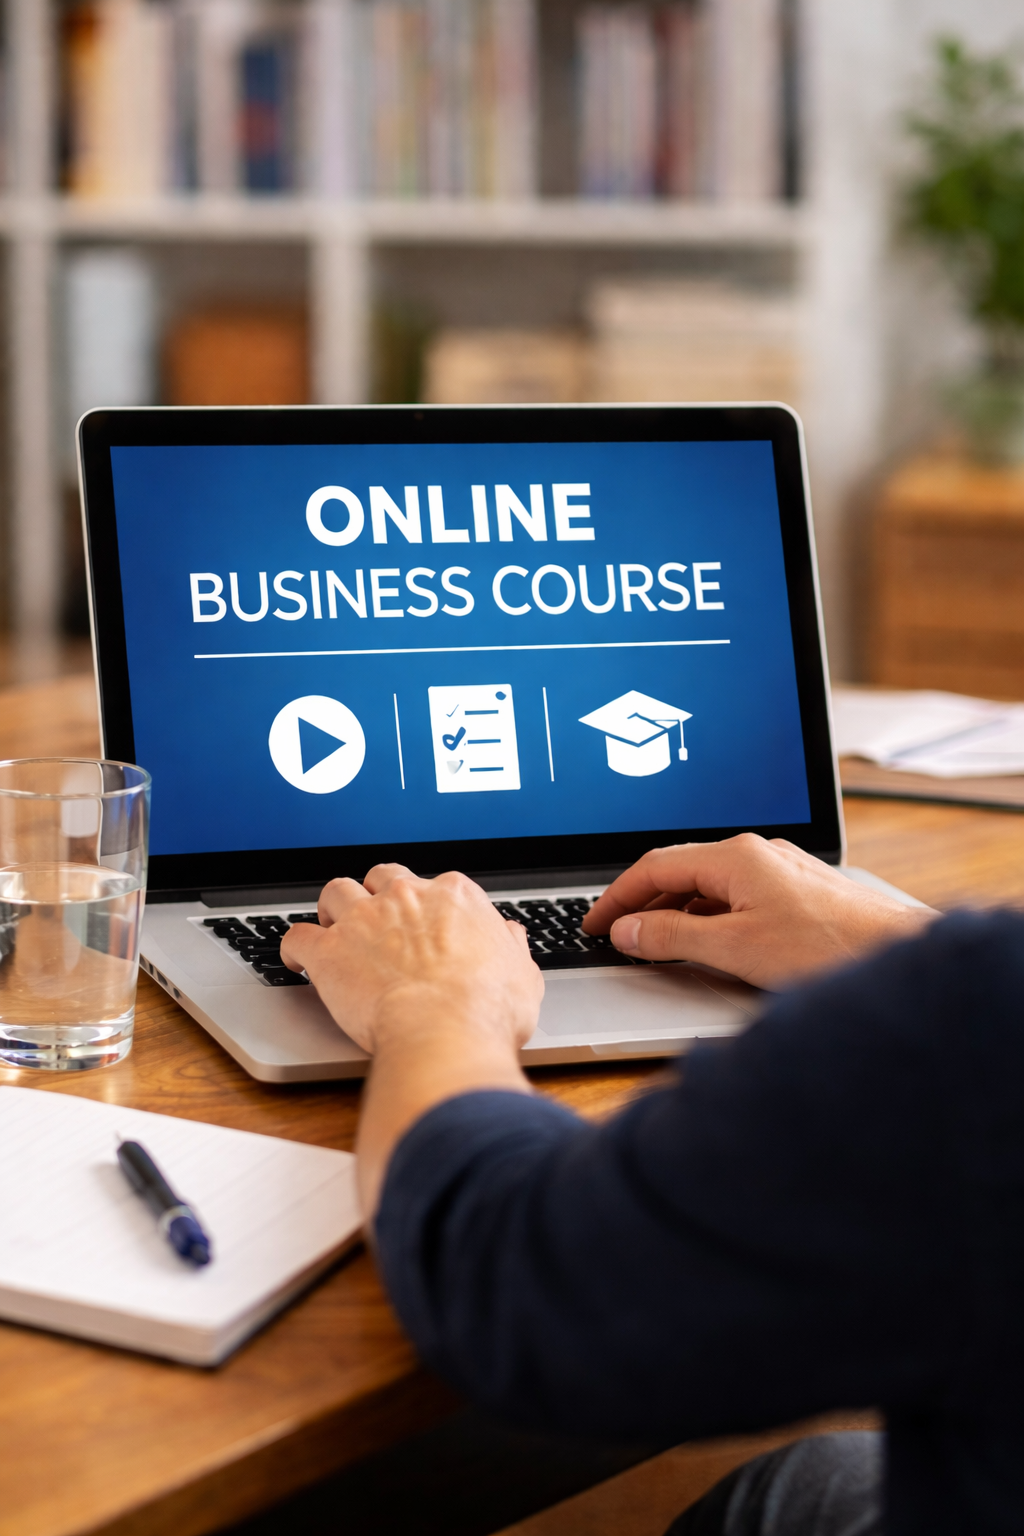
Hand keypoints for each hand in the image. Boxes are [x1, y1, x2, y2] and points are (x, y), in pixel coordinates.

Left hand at [280, 864, 542, 1055]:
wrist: (445, 1033)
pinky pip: (297, 937)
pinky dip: (292, 947)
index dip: (423, 905)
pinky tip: (294, 958)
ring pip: (335, 892)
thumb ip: (511, 949)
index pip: (432, 885)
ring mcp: (363, 921)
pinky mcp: (329, 952)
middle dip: (375, 894)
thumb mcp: (521, 974)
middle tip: (374, 919)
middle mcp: (405, 897)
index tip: (421, 923)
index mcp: (453, 897)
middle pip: (380, 877)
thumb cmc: (487, 1009)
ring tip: (331, 926)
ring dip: (332, 908)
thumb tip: (510, 938)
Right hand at [583, 834, 937, 990]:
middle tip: (615, 935)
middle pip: (681, 872)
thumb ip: (674, 935)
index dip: (616, 897)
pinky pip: (737, 899)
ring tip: (654, 946)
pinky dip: (709, 918)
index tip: (593, 923)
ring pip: (710, 887)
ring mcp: (781, 872)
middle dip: (643, 903)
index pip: (654, 866)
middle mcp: (757, 854)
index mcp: (735, 856)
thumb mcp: (734, 947)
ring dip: (677, 913)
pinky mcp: (799, 894)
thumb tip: (629, 930)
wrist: (898, 958)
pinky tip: (709, 946)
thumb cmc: (826, 949)